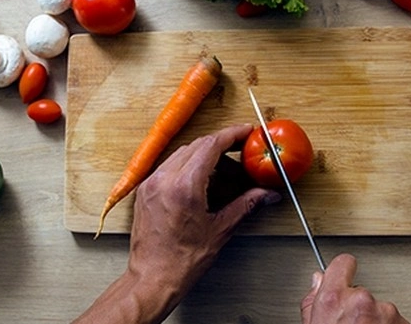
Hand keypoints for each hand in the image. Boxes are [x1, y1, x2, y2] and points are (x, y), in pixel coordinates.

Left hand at [128, 123, 281, 293]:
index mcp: (184, 187)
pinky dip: (188, 166)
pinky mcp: (145, 190)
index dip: (232, 134)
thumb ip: (245, 205)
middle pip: (197, 145)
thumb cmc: (180, 262)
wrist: (152, 279)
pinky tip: (202, 181)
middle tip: (240, 152)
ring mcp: (151, 184)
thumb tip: (265, 195)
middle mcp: (164, 180)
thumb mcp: (220, 230)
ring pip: (182, 153)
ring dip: (204, 155)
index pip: (211, 145)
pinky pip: (169, 166)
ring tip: (223, 172)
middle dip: (221, 145)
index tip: (246, 132)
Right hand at [301, 254, 409, 323]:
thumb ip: (313, 300)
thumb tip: (318, 281)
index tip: (345, 271)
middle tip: (350, 323)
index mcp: (334, 298)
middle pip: (361, 290)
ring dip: (375, 319)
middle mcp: (361, 300)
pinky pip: (395, 320)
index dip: (342, 269)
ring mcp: (385, 312)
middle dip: (358, 305)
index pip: (343, 262)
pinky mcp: (402, 322)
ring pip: (380, 308)